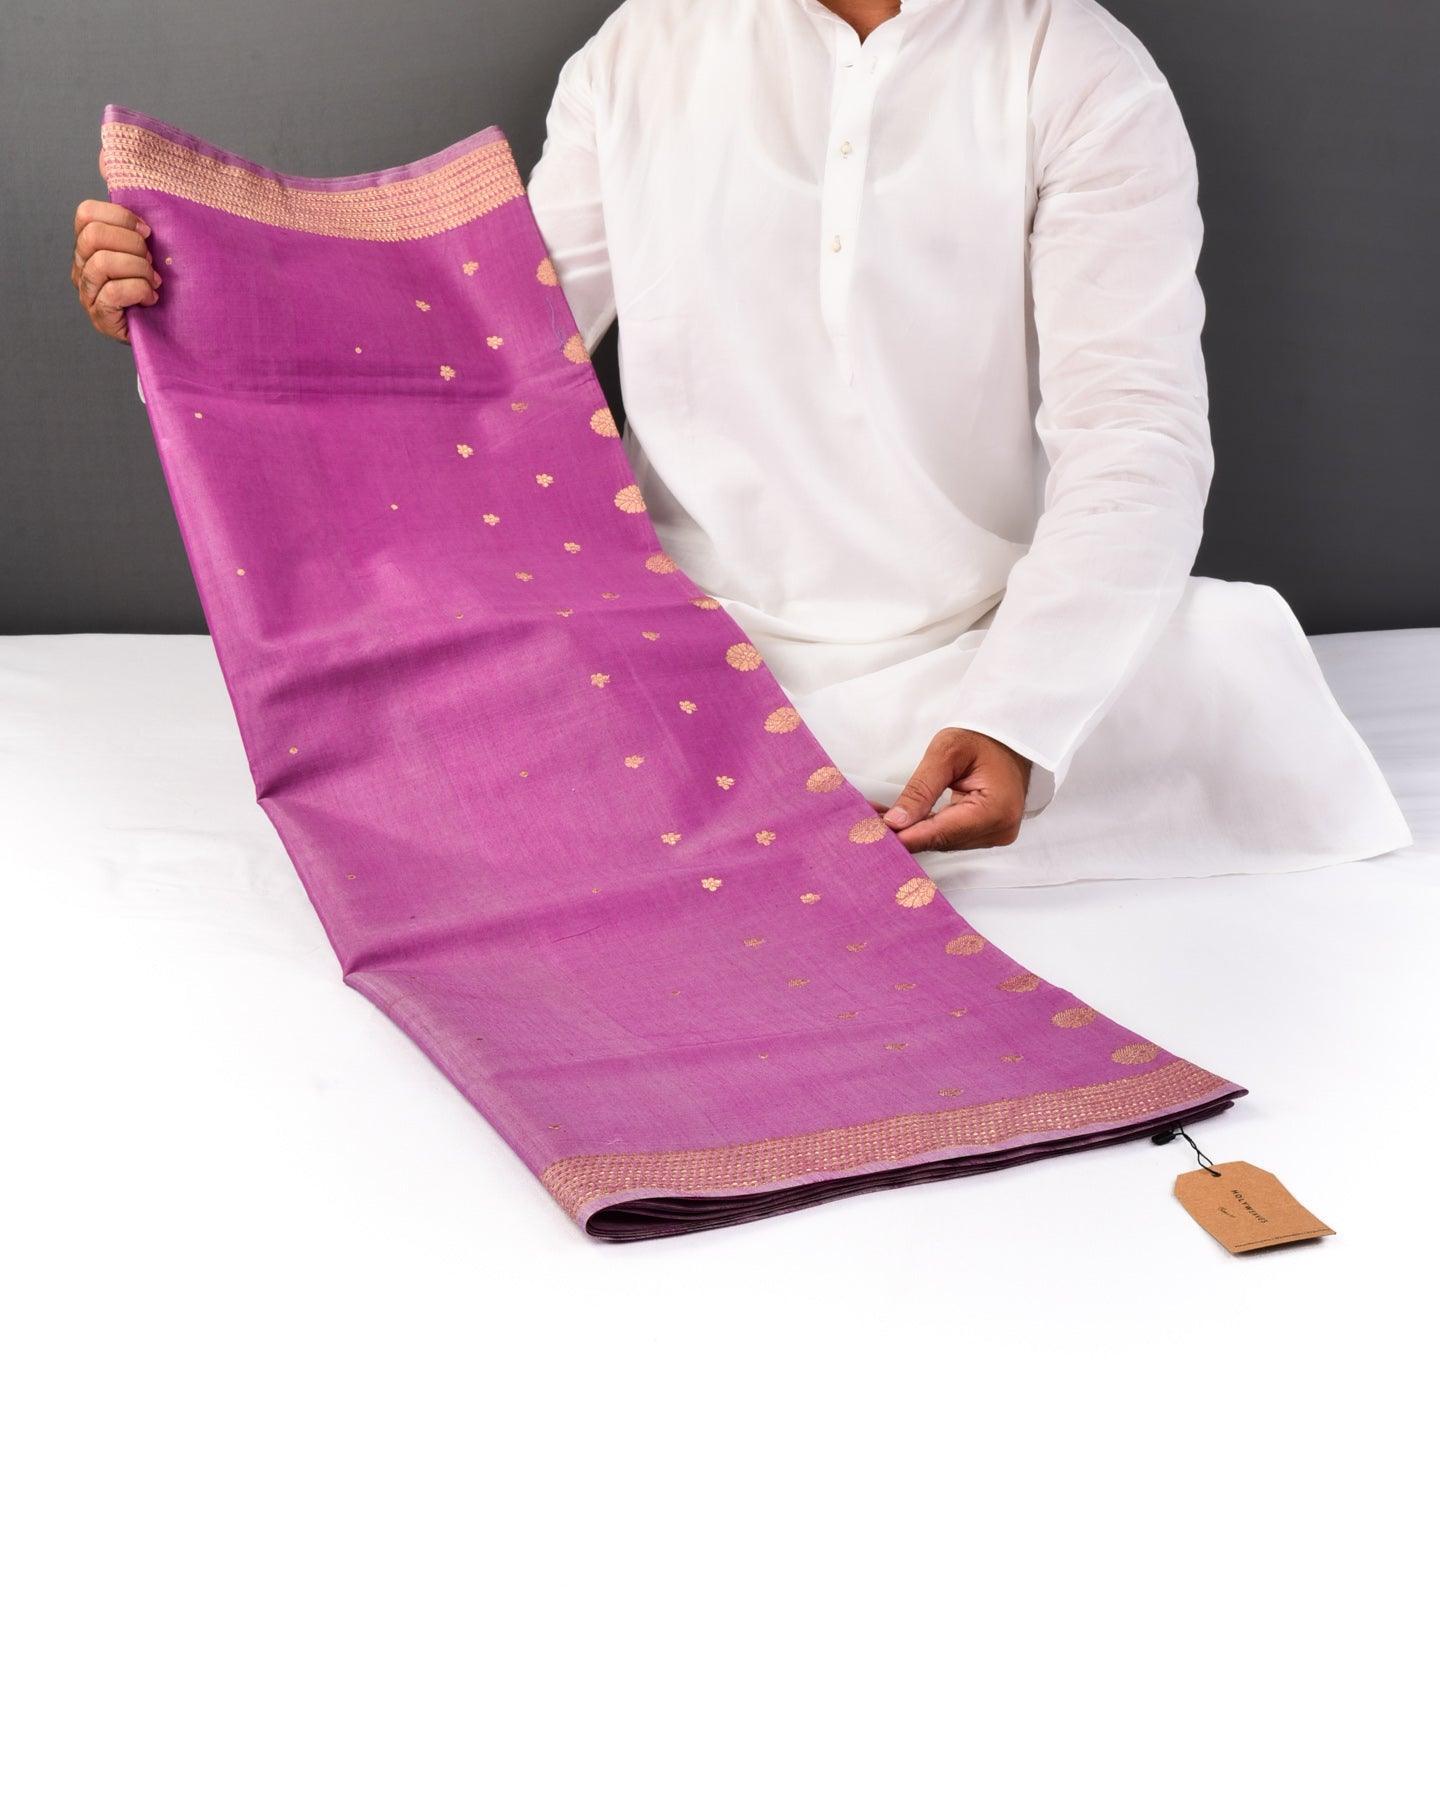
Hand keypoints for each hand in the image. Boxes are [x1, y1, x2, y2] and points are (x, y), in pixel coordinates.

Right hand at [72, 156, 160, 342]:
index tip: (148, 232)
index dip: (120, 217)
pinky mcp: (100, 317)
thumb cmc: (160, 275)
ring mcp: (88, 291)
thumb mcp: (149, 236)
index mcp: (90, 240)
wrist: (171, 323)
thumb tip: (106, 154)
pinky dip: (139, 291)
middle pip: (94, 236)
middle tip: (152, 260)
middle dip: (132, 245)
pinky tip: (151, 298)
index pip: (86, 213)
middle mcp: (82, 264)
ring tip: (154, 280)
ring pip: (102, 264)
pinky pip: (113, 293)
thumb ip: (131, 200)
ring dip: (138, 269)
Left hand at [880, 727, 1031, 852]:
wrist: (1010, 738)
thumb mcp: (946, 752)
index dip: (906, 836)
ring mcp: (995, 835)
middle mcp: (999, 830)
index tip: (874, 836)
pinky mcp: (986, 834)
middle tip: (865, 825)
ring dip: (911, 831)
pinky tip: (900, 821)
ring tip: (876, 820)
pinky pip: (949, 836)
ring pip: (942, 841)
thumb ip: (920, 789)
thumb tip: (895, 821)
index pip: (942, 832)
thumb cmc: (982, 737)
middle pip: (941, 840)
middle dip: (903, 832)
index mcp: (996, 810)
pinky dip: (924, 828)